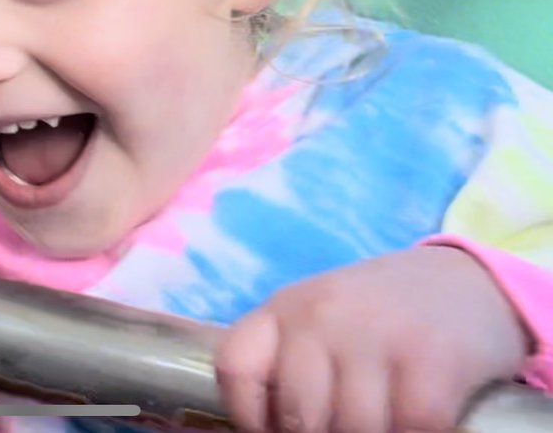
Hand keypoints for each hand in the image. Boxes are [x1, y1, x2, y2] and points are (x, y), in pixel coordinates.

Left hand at [215, 246, 529, 432]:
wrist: (466, 282)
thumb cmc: (380, 317)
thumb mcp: (318, 323)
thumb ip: (289, 364)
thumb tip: (271, 427)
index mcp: (283, 308)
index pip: (235, 369)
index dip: (250, 417)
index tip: (276, 430)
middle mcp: (320, 315)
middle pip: (297, 416)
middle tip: (345, 424)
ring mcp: (375, 333)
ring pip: (352, 429)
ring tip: (384, 418)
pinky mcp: (431, 359)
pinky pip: (410, 429)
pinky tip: (418, 419)